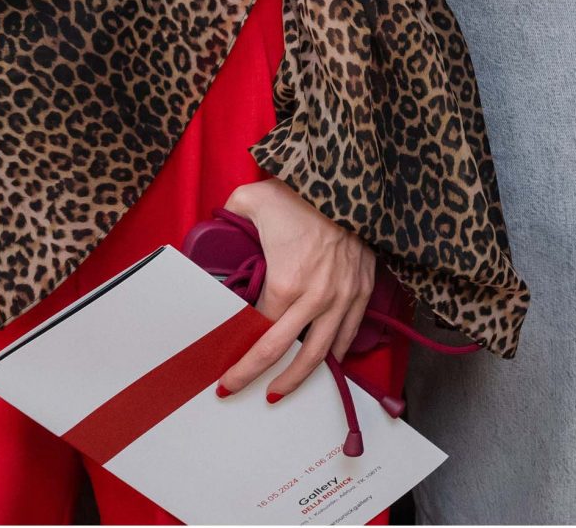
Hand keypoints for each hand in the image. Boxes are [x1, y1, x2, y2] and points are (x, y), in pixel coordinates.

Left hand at [214, 179, 378, 397]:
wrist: (352, 181)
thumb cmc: (303, 192)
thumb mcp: (254, 199)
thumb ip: (229, 214)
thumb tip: (214, 224)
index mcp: (285, 282)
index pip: (256, 331)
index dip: (236, 349)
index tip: (220, 361)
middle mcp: (315, 298)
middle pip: (281, 352)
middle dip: (252, 376)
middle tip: (231, 388)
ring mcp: (342, 298)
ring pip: (319, 354)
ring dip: (296, 379)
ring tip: (277, 393)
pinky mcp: (362, 291)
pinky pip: (348, 335)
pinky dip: (334, 356)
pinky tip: (321, 365)